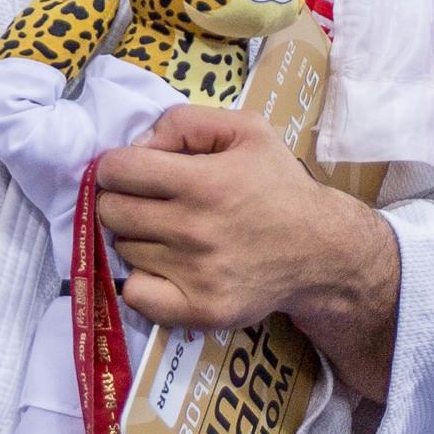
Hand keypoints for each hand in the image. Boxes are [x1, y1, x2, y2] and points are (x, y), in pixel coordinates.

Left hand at [95, 106, 400, 403]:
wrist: (320, 250)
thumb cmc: (279, 184)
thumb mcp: (247, 129)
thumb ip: (185, 122)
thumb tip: (138, 144)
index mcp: (203, 182)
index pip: (118, 170)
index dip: (117, 165)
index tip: (132, 170)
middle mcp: (194, 230)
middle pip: (112, 212)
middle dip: (120, 199)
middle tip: (147, 200)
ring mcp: (195, 275)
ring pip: (123, 250)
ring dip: (136, 237)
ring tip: (168, 231)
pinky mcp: (198, 310)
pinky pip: (135, 295)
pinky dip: (141, 280)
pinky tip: (164, 266)